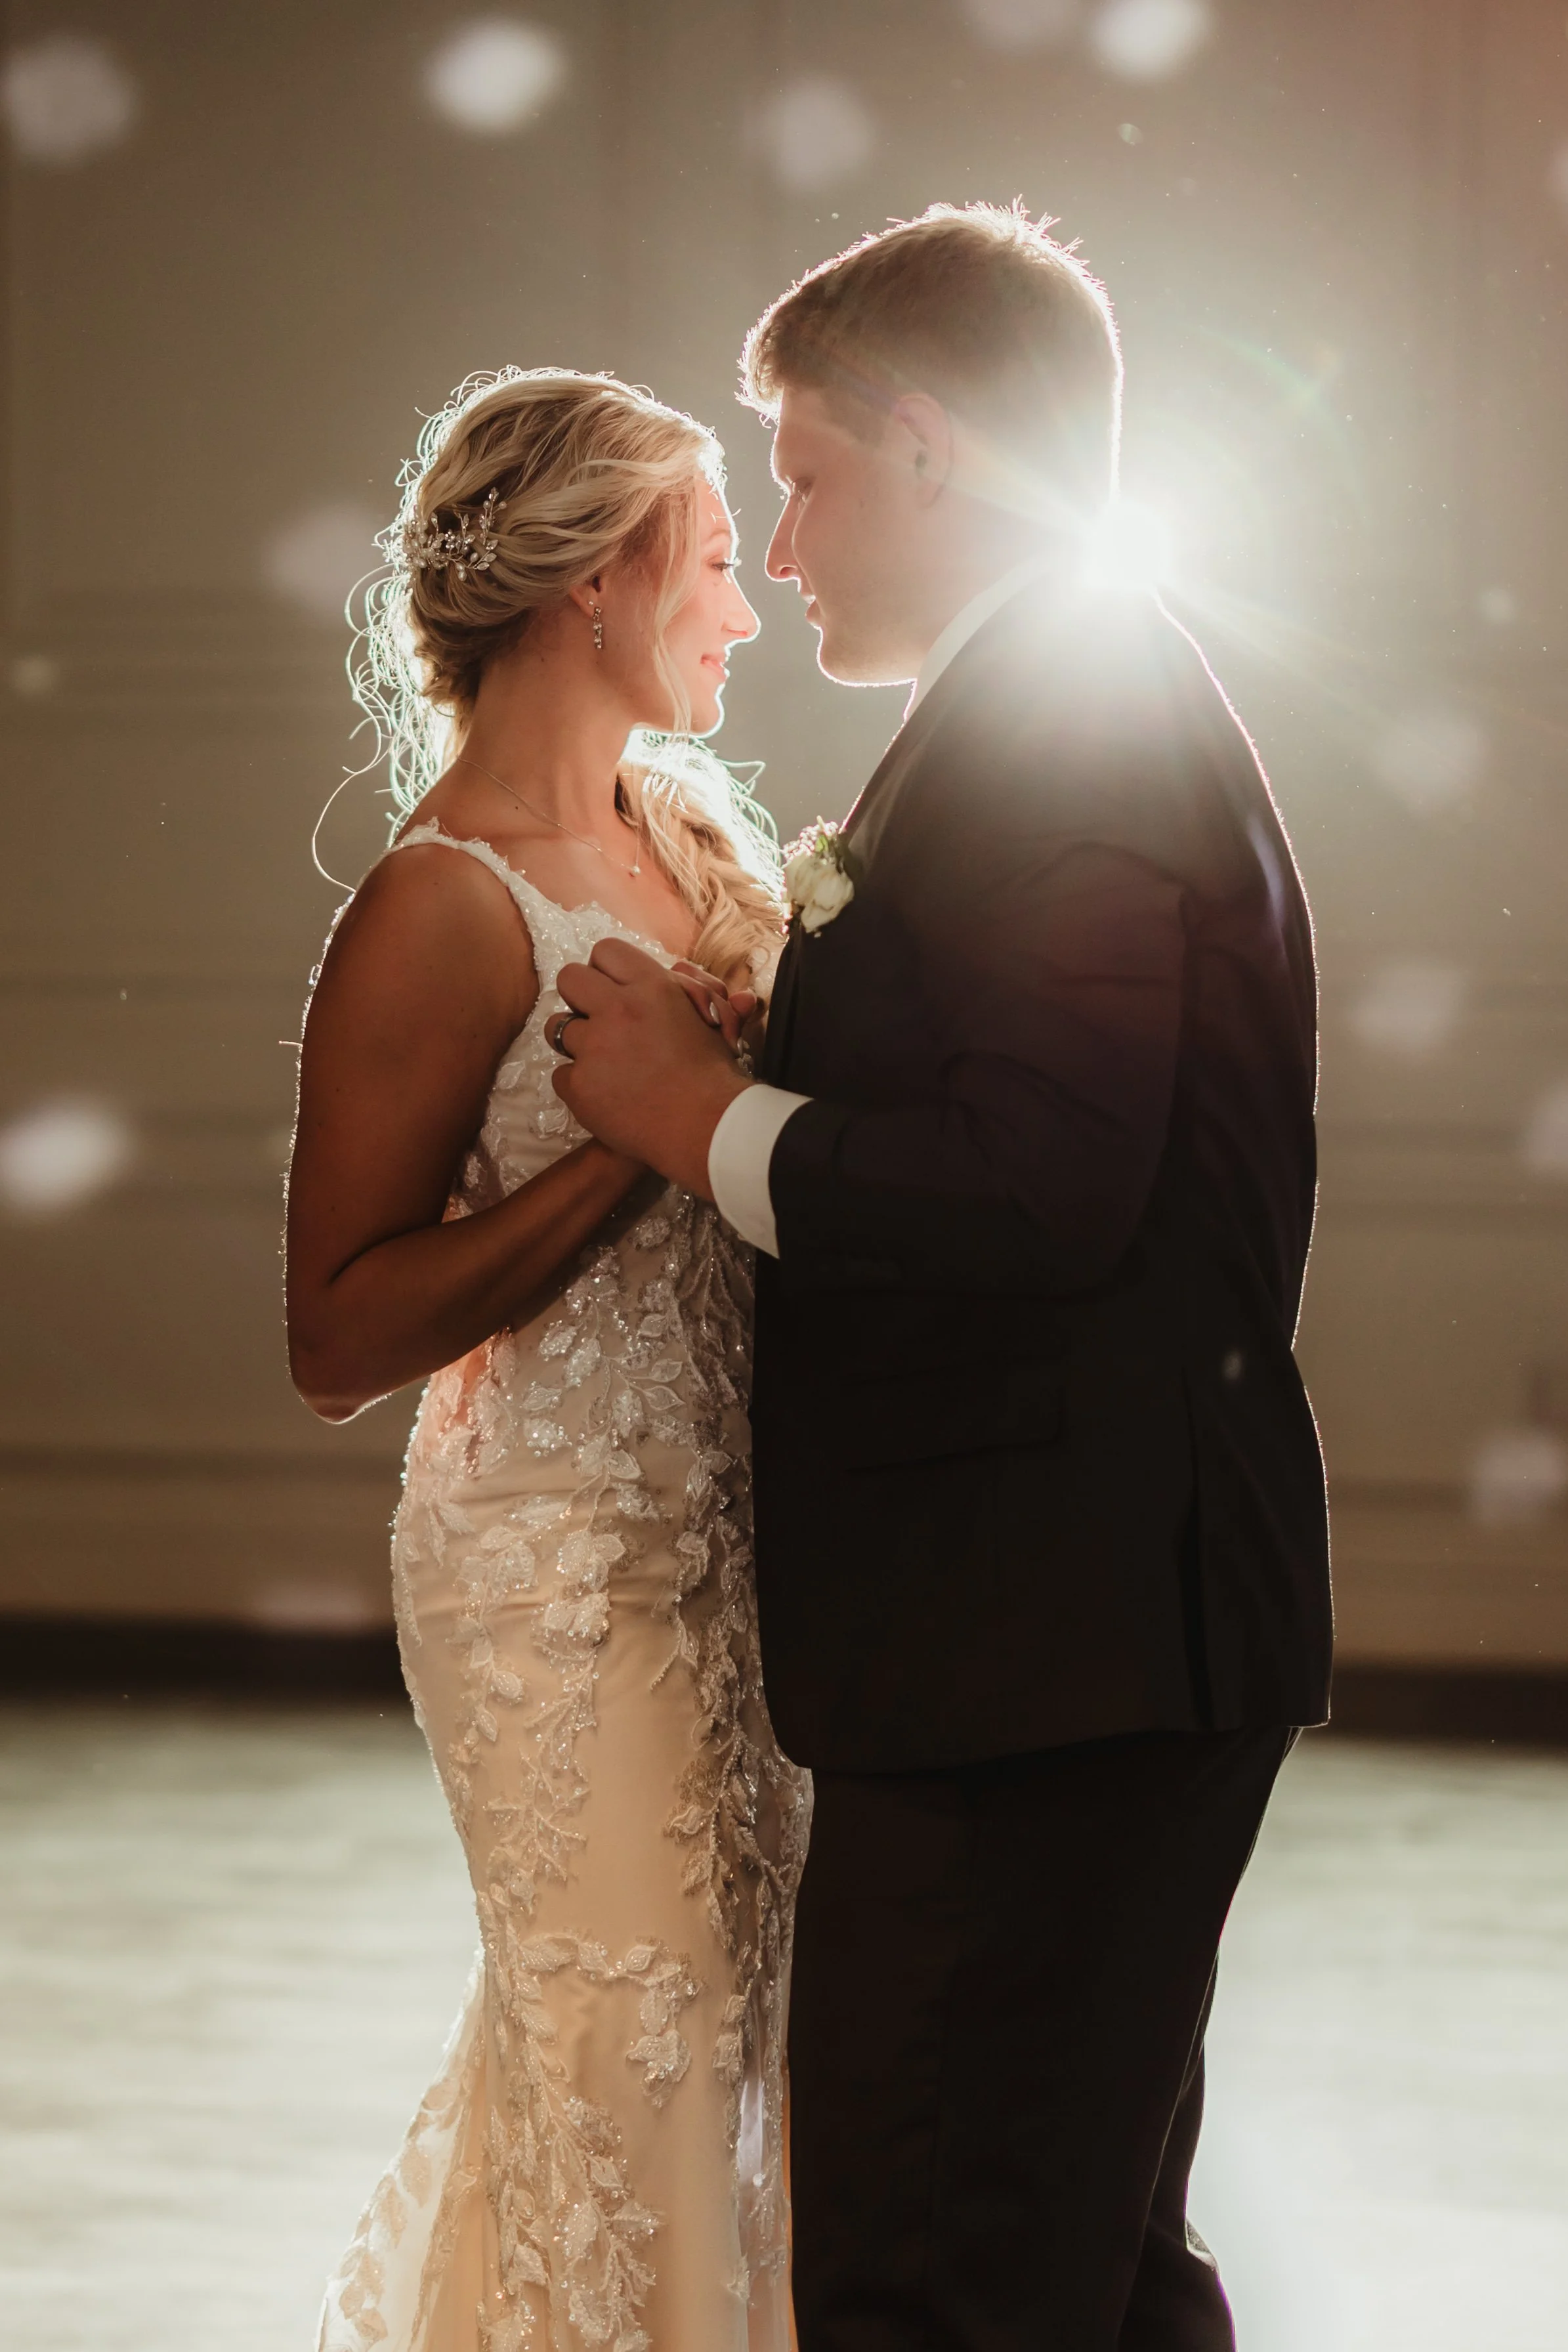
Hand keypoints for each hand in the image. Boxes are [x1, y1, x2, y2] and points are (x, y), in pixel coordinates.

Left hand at [551, 938, 751, 1195]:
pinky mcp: (579, 1085)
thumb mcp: (712, 1021)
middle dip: (579, 996)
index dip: (606, 970)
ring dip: (575, 1041)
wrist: (708, 1127)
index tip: (614, 990)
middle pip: (569, 978)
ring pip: (556, 1027)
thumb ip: (695, 993)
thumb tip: (683, 974)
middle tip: (598, 1019)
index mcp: (652, 987)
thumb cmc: (716, 1074)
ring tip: (601, 1060)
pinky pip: (561, 1075)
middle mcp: (617, 1009)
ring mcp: (593, 1048)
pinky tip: (605, 1095)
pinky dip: (579, 1085)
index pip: (606, 951)